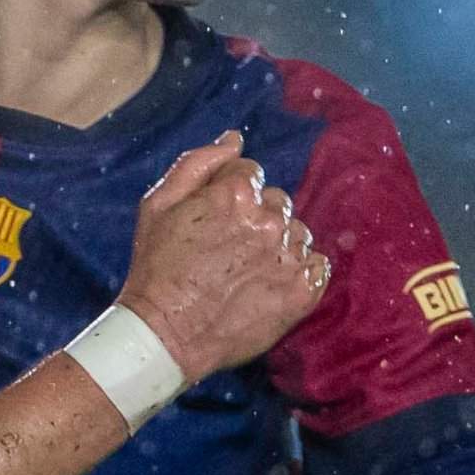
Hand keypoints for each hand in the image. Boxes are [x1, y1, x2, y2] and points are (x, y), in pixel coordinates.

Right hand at [115, 134, 328, 385]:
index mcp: (236, 193)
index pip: (250, 173)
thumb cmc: (156, 267)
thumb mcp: (158, 204)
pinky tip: (271, 284)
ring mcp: (289, 257)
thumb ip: (198, 162)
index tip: (214, 222)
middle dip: (256, 218)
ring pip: (297, 233)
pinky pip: (318, 266)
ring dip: (278, 244)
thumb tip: (235, 139)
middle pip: (277, 202)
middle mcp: (269, 220)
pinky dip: (300, 271)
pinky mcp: (302, 292)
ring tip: (247, 271)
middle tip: (227, 250)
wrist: (165, 334)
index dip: (229, 195)